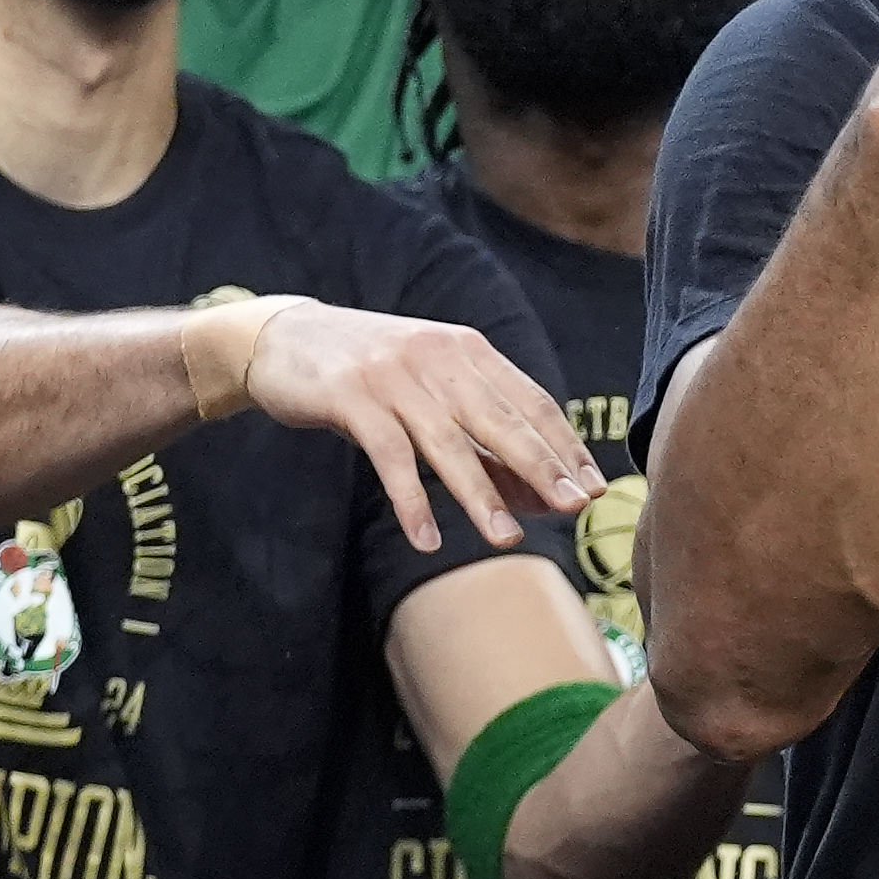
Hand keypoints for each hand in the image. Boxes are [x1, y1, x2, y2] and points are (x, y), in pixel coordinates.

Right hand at [242, 302, 605, 553]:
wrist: (283, 339)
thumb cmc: (370, 373)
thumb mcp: (431, 389)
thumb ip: (480, 433)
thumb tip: (539, 492)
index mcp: (468, 350)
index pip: (531, 401)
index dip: (565, 446)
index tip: (595, 487)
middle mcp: (439, 357)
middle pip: (501, 420)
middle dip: (542, 467)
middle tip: (575, 508)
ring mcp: (395, 377)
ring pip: (448, 442)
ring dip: (480, 494)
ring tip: (505, 538)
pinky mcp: (352, 398)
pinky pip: (390, 458)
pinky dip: (411, 502)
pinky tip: (427, 539)